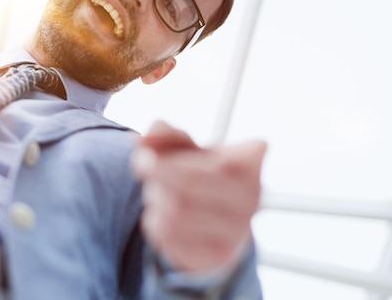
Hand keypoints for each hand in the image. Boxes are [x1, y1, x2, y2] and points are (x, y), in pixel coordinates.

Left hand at [131, 120, 265, 272]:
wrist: (214, 225)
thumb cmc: (199, 175)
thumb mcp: (186, 149)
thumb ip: (166, 135)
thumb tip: (145, 137)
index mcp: (249, 165)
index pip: (211, 158)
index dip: (172, 155)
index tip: (145, 150)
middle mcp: (251, 199)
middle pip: (189, 183)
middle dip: (157, 171)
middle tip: (140, 162)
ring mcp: (237, 232)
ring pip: (177, 212)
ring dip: (155, 197)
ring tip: (155, 191)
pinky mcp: (217, 256)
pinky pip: (169, 236)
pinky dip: (154, 221)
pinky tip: (160, 214)